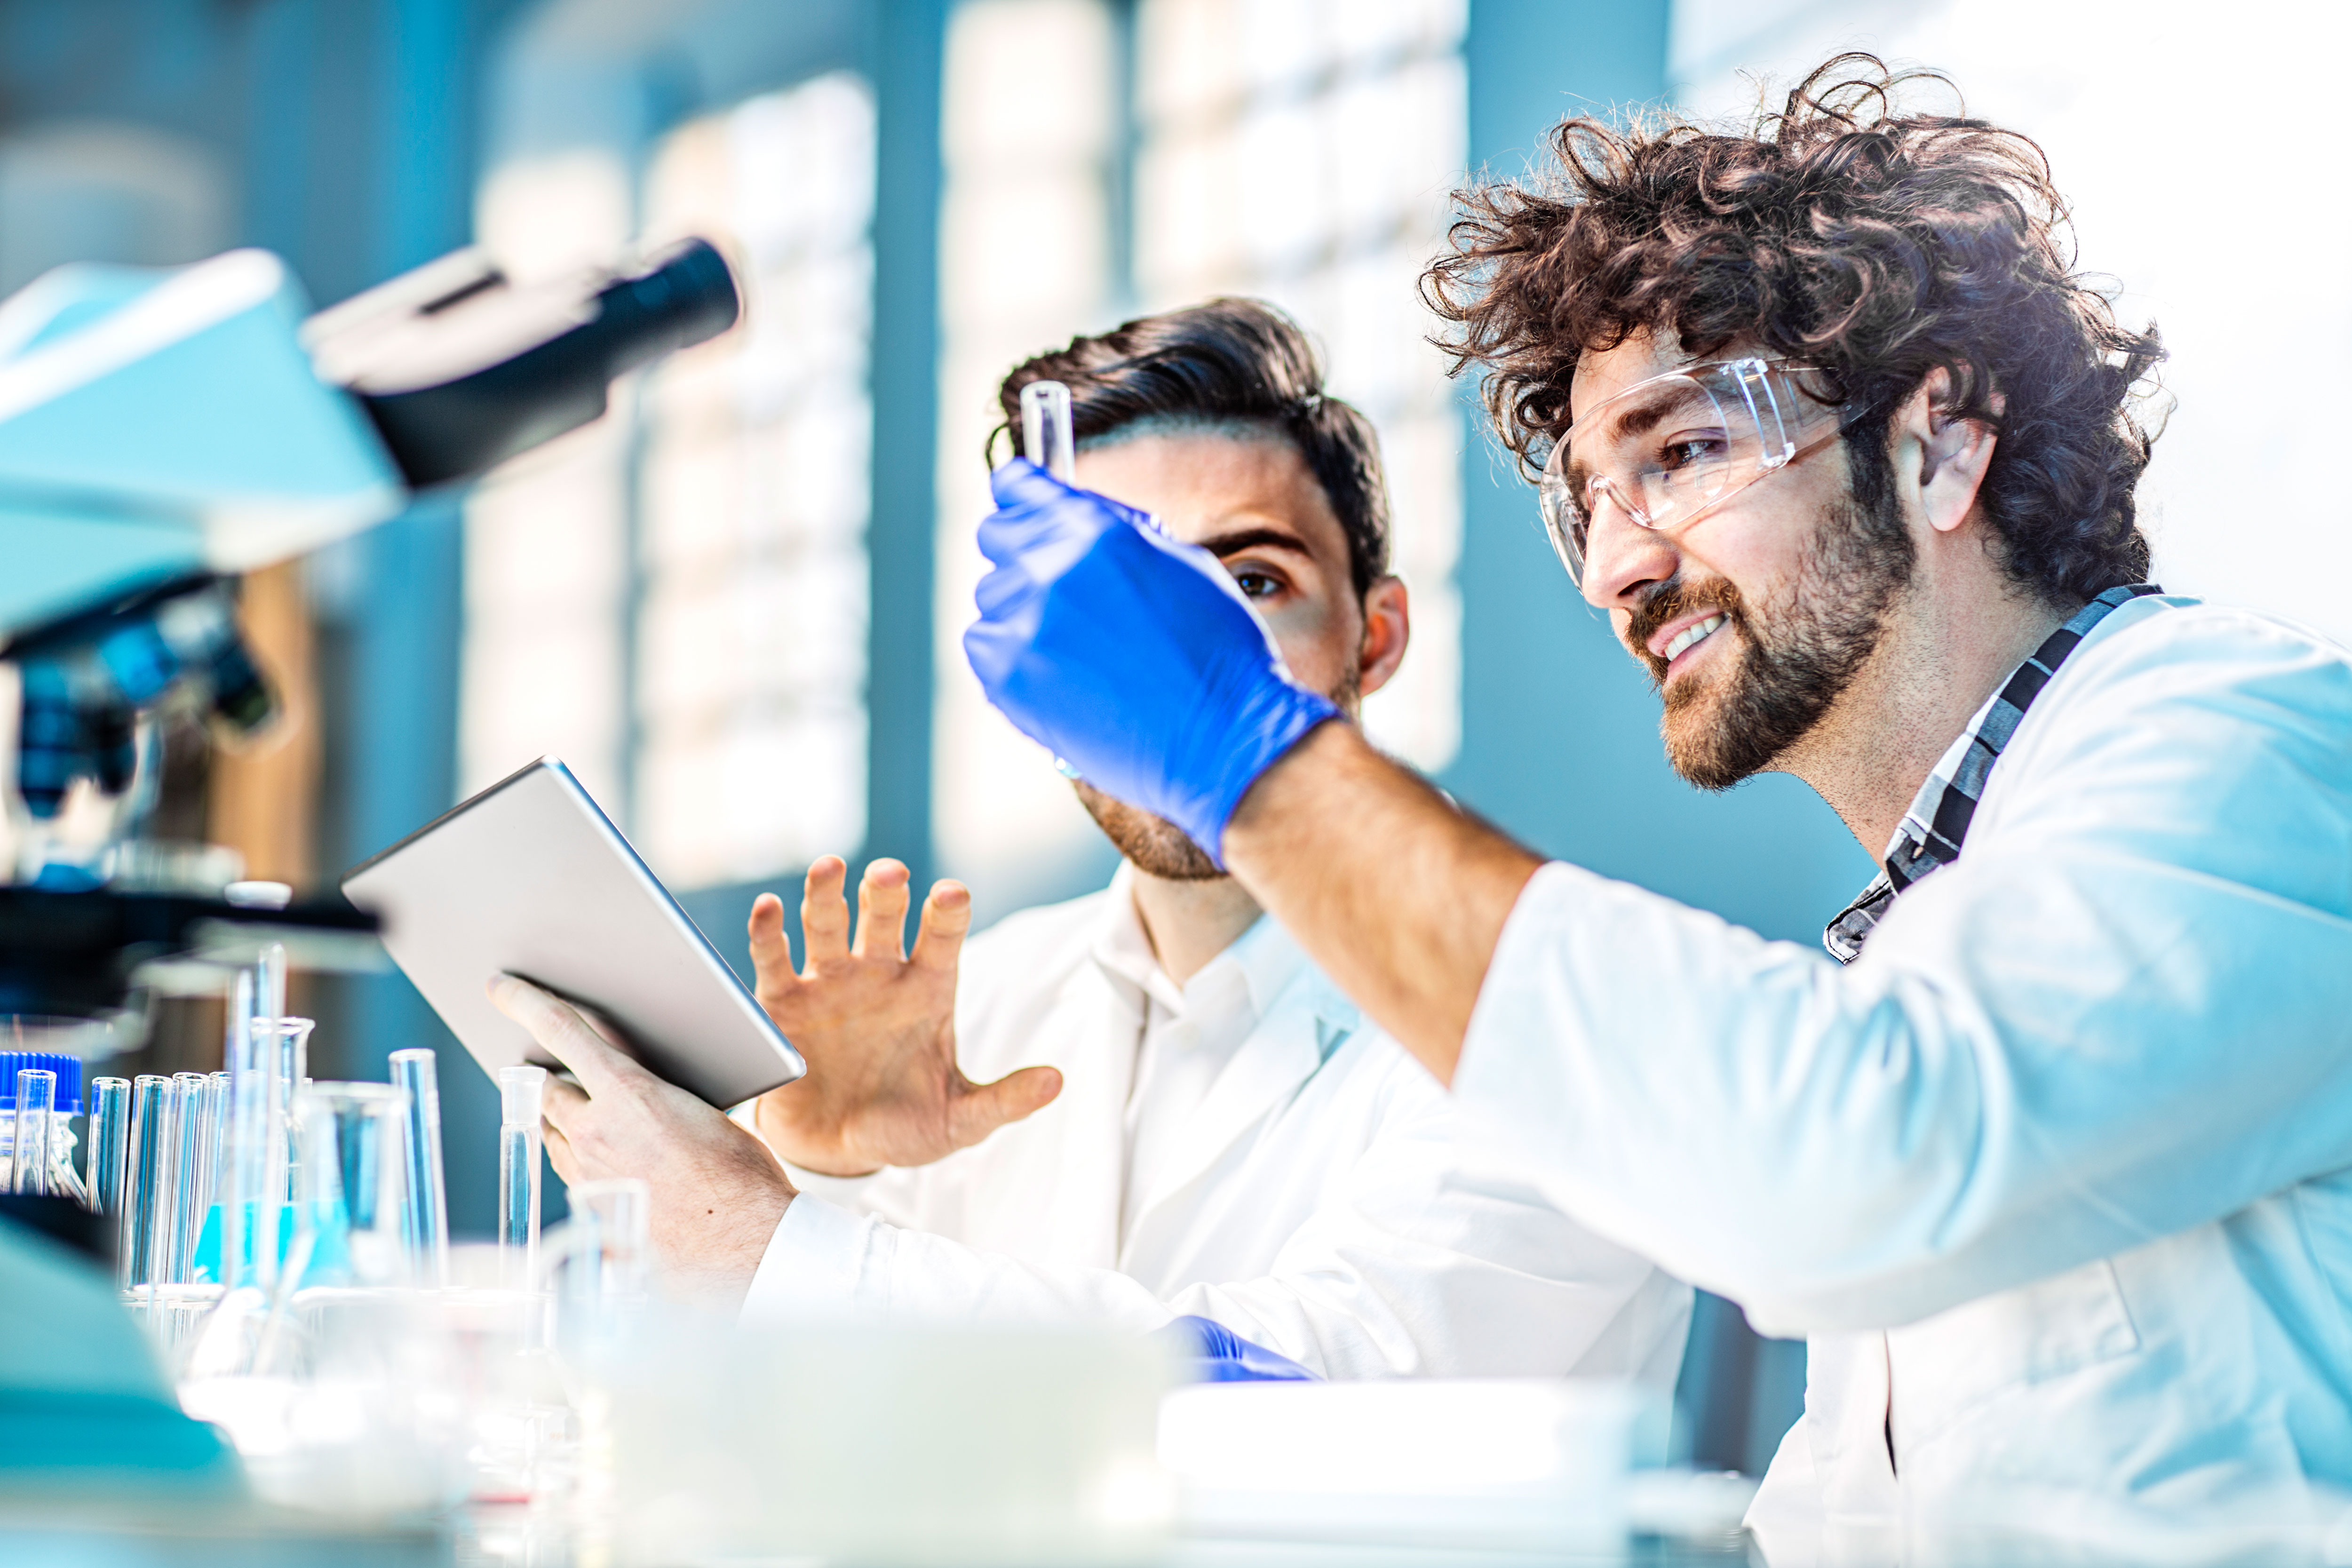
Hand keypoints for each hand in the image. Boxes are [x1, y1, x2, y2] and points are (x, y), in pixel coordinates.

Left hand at [488, 974, 793, 1305]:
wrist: (740, 1242)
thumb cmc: (737, 1173)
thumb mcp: (699, 1108)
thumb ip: (652, 1087)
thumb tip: (629, 1076)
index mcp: (626, 1094)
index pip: (560, 1032)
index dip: (525, 1002)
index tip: (499, 986)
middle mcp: (594, 1132)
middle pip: (545, 1089)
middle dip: (545, 1073)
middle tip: (546, 1062)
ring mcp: (586, 1174)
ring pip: (552, 1131)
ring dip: (560, 1116)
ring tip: (577, 1108)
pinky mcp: (590, 1208)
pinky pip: (567, 1169)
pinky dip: (576, 1154)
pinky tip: (602, 1155)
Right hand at [744, 856, 1061, 1176]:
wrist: (840, 1153)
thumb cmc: (906, 1126)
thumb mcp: (959, 1120)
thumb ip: (1003, 1101)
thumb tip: (1055, 1083)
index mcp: (927, 988)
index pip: (942, 937)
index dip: (946, 913)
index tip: (951, 894)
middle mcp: (879, 973)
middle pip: (883, 916)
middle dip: (885, 891)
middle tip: (889, 874)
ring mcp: (829, 982)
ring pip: (826, 924)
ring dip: (825, 893)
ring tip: (829, 867)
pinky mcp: (781, 1003)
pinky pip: (773, 959)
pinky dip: (768, 932)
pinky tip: (769, 907)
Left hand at [961, 458, 1339, 863]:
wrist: (1221, 738)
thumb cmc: (1216, 653)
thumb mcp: (1181, 563)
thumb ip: (1115, 534)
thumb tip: (1074, 518)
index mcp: (1093, 529)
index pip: (1018, 486)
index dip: (1021, 495)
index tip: (1019, 503)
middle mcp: (1048, 568)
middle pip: (997, 537)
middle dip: (1025, 552)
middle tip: (1064, 590)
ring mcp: (1022, 624)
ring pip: (993, 598)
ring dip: (1024, 611)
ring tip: (1080, 647)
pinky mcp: (1006, 677)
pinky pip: (985, 649)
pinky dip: (1013, 657)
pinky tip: (1061, 674)